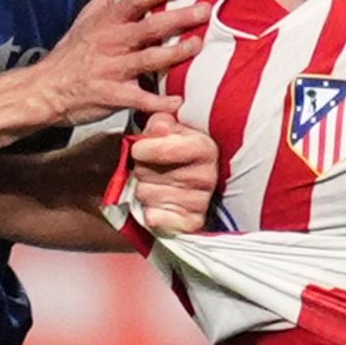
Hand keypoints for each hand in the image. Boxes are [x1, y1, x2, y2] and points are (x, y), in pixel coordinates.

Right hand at [33, 0, 209, 126]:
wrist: (46, 89)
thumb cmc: (71, 53)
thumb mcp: (85, 18)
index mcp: (107, 22)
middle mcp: (112, 43)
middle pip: (149, 27)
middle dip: (178, 18)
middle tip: (204, 11)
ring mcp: (112, 69)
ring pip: (148, 60)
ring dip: (174, 54)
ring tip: (196, 47)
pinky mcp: (112, 96)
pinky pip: (139, 99)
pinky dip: (158, 102)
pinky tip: (178, 101)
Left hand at [128, 111, 217, 235]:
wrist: (182, 179)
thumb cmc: (173, 150)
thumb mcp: (166, 128)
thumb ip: (160, 121)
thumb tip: (158, 126)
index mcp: (204, 147)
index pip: (166, 149)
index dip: (145, 149)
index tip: (138, 149)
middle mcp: (207, 175)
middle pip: (148, 173)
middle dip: (141, 168)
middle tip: (150, 167)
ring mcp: (200, 201)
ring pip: (146, 194)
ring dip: (142, 189)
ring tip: (154, 183)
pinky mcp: (191, 222)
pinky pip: (157, 218)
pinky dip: (150, 212)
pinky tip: (155, 204)